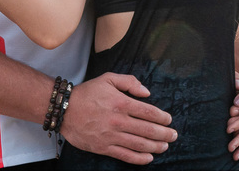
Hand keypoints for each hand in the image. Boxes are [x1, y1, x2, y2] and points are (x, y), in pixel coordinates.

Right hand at [59, 73, 175, 164]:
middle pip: (148, 130)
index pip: (148, 112)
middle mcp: (118, 121)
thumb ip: (130, 82)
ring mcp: (111, 136)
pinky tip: (149, 158)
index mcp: (121, 103)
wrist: (64, 110)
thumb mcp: (108, 78)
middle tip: (174, 135)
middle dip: (164, 134)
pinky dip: (139, 158)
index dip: (162, 118)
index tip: (169, 120)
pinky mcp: (104, 148)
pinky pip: (125, 155)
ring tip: (165, 146)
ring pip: (139, 144)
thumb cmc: (87, 93)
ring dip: (155, 146)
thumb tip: (147, 92)